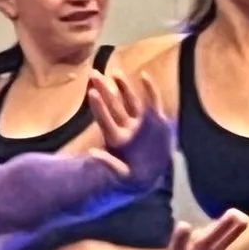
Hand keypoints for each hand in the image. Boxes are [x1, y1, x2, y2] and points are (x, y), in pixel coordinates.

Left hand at [83, 68, 174, 191]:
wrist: (151, 178)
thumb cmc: (134, 178)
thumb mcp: (121, 175)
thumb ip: (110, 165)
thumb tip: (92, 154)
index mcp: (117, 139)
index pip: (106, 119)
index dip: (99, 107)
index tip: (92, 92)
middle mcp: (127, 128)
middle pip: (114, 105)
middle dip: (105, 90)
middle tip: (93, 74)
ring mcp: (140, 123)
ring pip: (130, 101)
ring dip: (122, 86)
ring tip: (114, 71)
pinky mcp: (156, 121)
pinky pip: (153, 102)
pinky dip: (150, 90)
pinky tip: (144, 76)